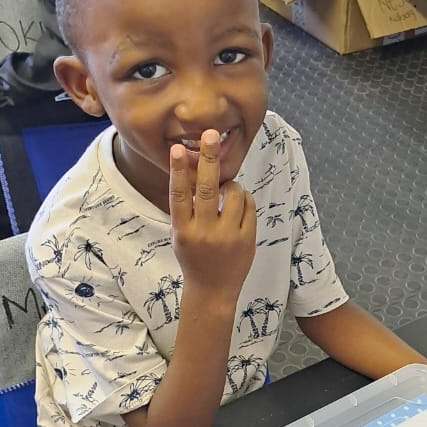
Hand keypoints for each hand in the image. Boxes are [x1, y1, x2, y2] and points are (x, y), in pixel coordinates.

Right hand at [169, 129, 255, 296]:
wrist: (212, 291)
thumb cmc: (194, 257)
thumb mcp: (181, 235)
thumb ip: (186, 209)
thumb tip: (193, 172)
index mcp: (183, 231)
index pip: (179, 195)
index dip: (178, 171)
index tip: (177, 149)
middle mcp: (204, 233)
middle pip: (207, 189)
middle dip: (208, 159)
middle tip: (210, 134)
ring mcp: (228, 237)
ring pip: (234, 194)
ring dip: (231, 184)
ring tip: (226, 190)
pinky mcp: (247, 239)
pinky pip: (249, 206)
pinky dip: (244, 198)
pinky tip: (238, 204)